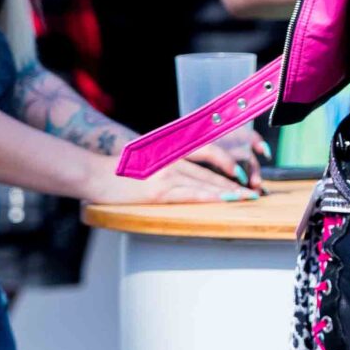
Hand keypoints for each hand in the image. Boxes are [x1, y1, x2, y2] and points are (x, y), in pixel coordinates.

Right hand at [94, 133, 268, 203]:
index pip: (208, 152)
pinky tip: (224, 200)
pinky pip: (191, 194)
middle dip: (236, 181)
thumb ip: (167, 162)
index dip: (229, 163)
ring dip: (229, 191)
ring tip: (247, 198)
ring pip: (207, 182)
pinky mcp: (159, 190)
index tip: (243, 174)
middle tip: (254, 190)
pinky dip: (211, 197)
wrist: (94, 174)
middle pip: (213, 169)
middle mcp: (173, 157)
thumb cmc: (118, 170)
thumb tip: (185, 173)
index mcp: (171, 148)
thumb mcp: (147, 158)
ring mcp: (167, 173)